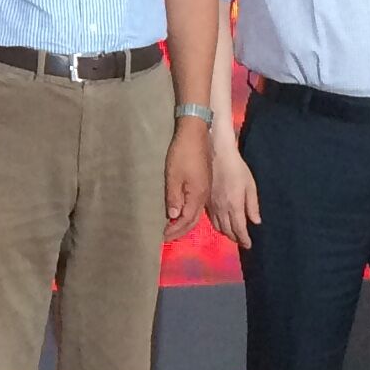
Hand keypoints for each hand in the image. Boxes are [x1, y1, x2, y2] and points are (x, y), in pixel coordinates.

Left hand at [164, 122, 210, 242]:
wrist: (196, 132)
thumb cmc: (182, 153)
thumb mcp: (173, 176)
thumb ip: (173, 197)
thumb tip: (173, 216)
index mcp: (197, 195)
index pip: (187, 220)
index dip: (175, 230)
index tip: (163, 236)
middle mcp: (204, 195)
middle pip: (194, 219)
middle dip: (180, 229)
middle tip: (166, 236)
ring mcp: (205, 188)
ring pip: (197, 211)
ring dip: (185, 222)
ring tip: (173, 228)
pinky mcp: (204, 182)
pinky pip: (197, 203)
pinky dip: (189, 211)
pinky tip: (181, 211)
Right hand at [205, 139, 261, 249]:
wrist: (217, 154)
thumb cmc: (236, 167)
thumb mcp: (250, 185)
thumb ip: (252, 205)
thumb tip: (256, 221)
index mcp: (234, 205)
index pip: (239, 229)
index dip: (244, 239)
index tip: (249, 245)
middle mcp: (221, 208)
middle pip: (227, 230)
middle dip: (235, 238)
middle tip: (242, 241)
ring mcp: (211, 205)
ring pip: (218, 226)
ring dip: (226, 233)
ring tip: (233, 235)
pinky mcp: (204, 200)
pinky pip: (210, 218)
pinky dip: (217, 225)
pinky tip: (221, 223)